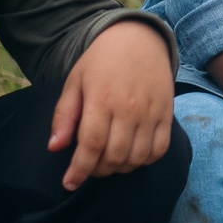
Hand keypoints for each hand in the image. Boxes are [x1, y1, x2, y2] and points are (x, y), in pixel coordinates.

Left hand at [51, 19, 175, 189]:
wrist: (139, 39)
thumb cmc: (102, 61)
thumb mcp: (75, 81)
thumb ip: (64, 115)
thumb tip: (55, 147)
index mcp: (102, 99)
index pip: (91, 145)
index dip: (79, 169)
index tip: (69, 183)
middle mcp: (129, 108)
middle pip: (114, 156)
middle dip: (98, 170)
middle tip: (89, 166)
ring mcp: (151, 112)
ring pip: (137, 158)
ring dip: (120, 168)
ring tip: (109, 160)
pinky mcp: (167, 114)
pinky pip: (159, 150)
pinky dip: (144, 160)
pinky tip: (131, 154)